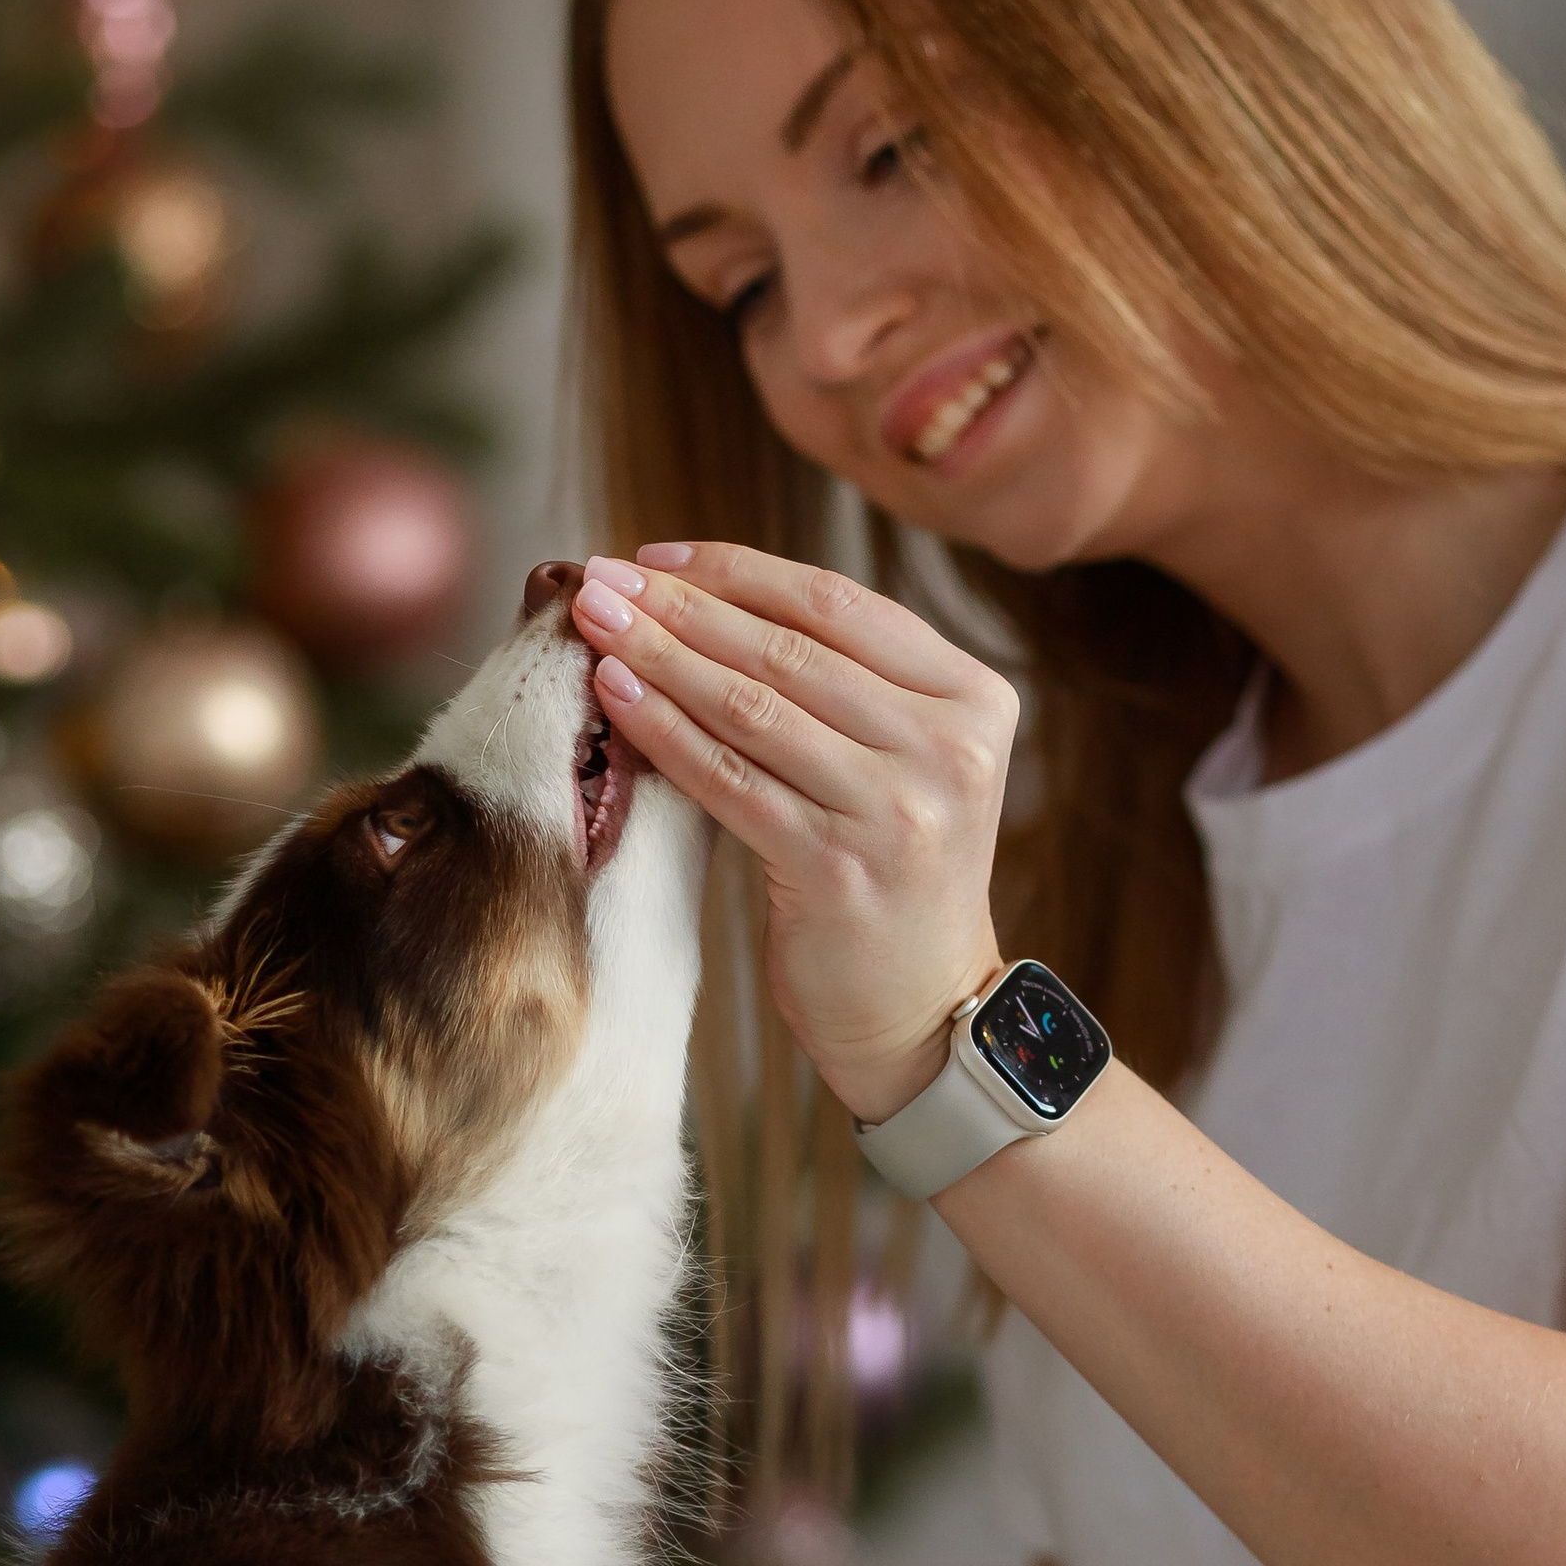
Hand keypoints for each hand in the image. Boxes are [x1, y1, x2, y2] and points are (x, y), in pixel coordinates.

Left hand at [571, 542, 1017, 1120]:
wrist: (924, 1008)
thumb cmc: (892, 872)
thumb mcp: (903, 761)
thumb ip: (844, 684)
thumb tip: (703, 598)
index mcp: (973, 696)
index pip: (838, 604)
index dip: (736, 572)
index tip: (654, 557)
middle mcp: (948, 745)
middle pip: (789, 648)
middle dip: (681, 607)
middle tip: (601, 576)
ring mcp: (898, 808)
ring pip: (753, 707)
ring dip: (659, 656)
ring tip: (592, 623)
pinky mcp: (838, 868)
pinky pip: (730, 781)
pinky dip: (665, 732)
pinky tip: (614, 698)